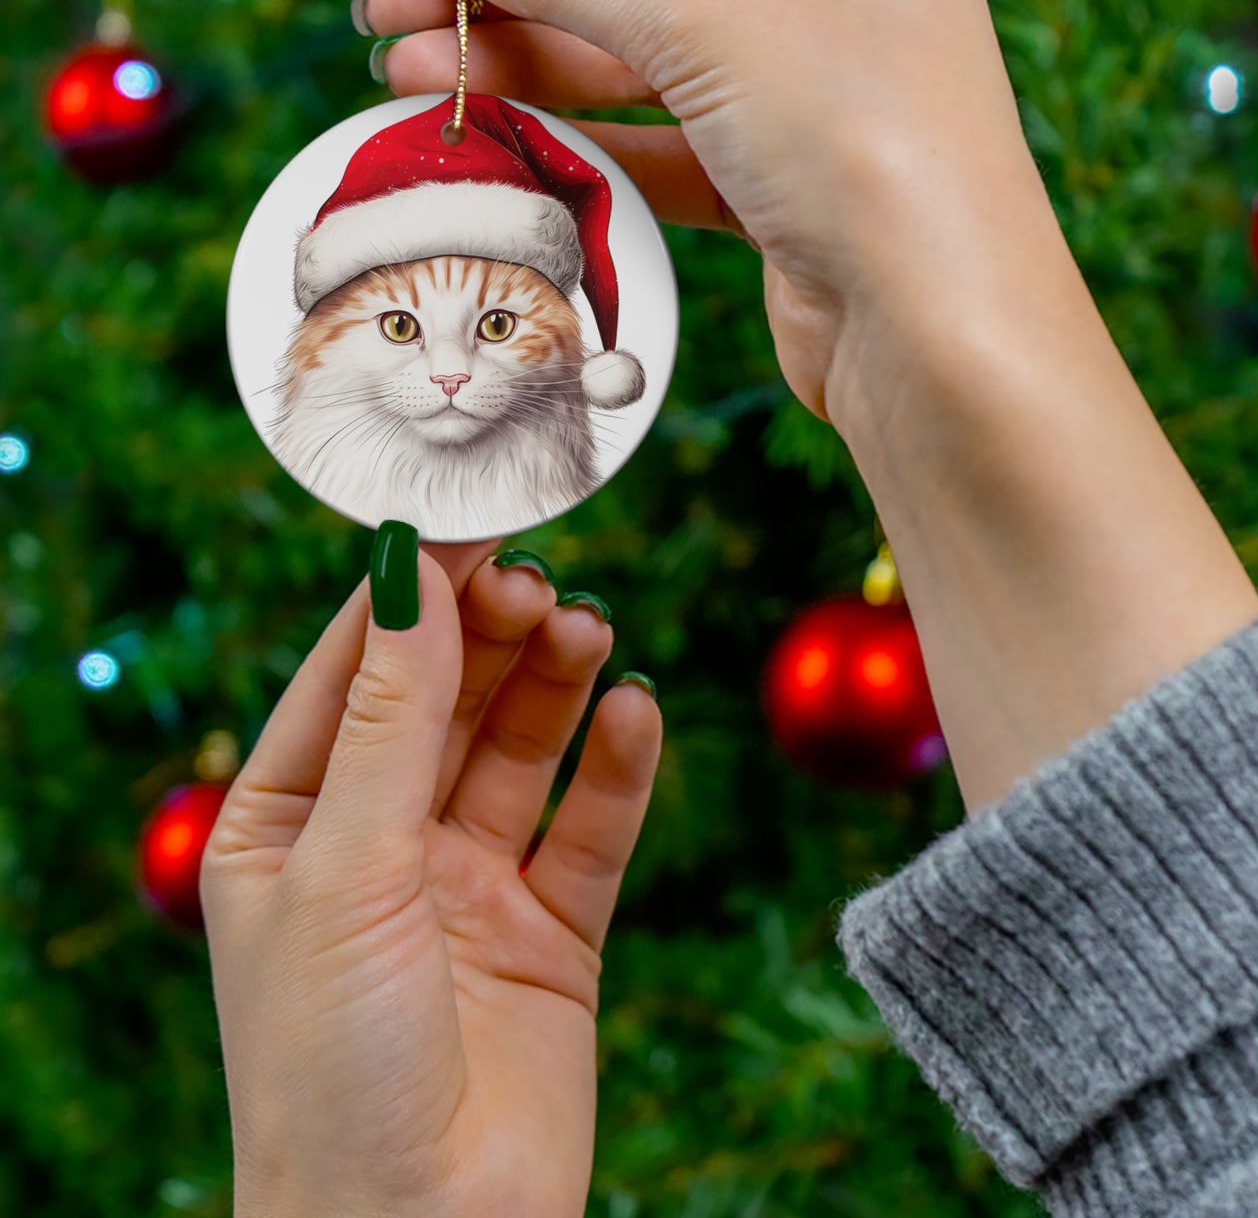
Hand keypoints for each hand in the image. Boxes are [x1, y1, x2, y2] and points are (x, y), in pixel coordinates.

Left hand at [201, 540, 661, 1217]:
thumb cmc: (331, 1067)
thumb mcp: (346, 868)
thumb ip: (391, 720)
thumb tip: (410, 575)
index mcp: (289, 826)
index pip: (353, 675)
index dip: (410, 596)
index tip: (470, 521)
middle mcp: (380, 846)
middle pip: (447, 701)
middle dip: (491, 636)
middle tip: (541, 581)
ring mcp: (469, 887)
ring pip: (521, 751)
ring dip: (555, 685)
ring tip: (589, 630)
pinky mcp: (552, 932)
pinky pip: (591, 828)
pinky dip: (617, 768)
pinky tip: (635, 712)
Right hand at [361, 0, 1055, 427]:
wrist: (936, 332)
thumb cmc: (861, 142)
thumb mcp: (706, 23)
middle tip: (386, 14)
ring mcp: (808, 87)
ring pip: (639, 60)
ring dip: (526, 68)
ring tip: (408, 77)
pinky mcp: (781, 180)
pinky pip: (662, 141)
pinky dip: (582, 140)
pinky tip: (496, 136)